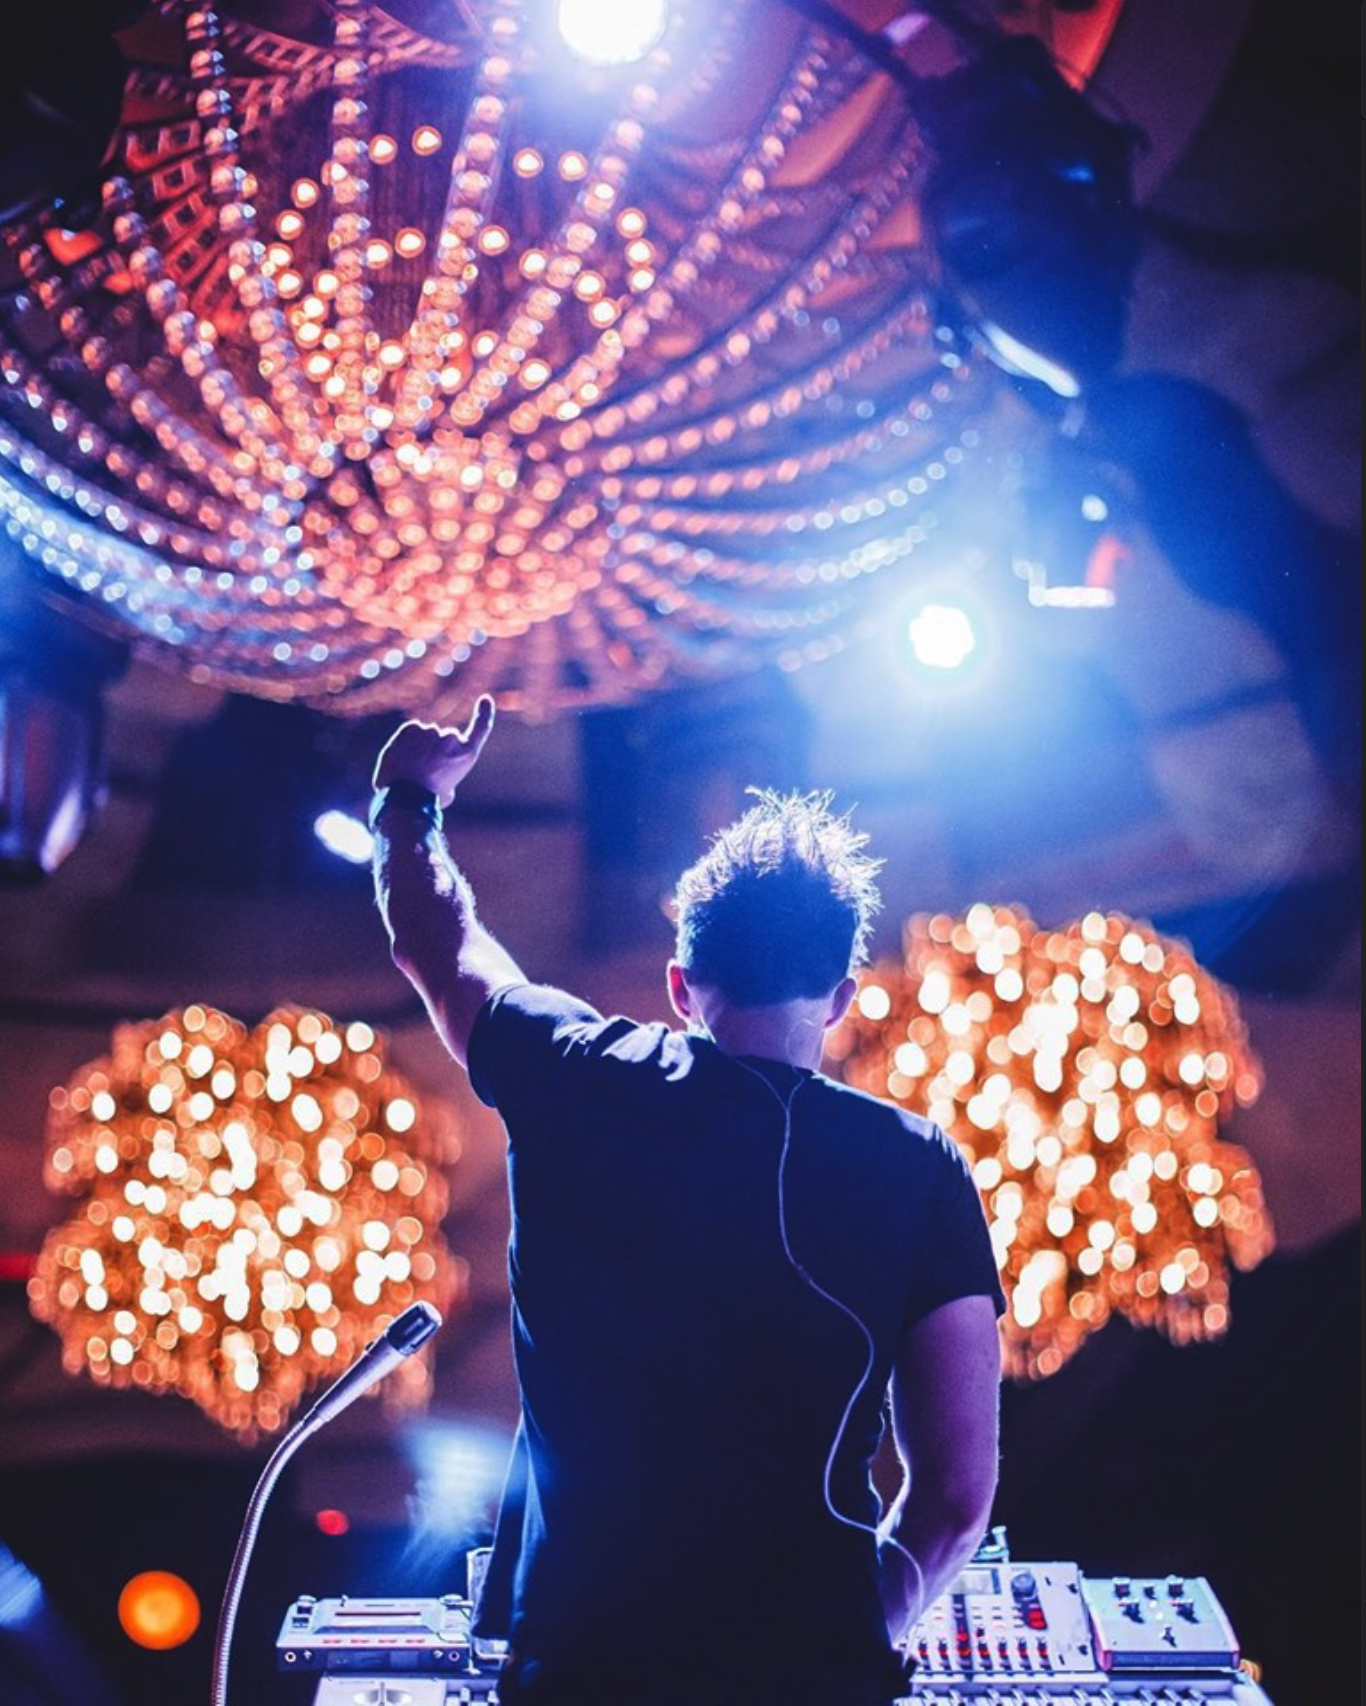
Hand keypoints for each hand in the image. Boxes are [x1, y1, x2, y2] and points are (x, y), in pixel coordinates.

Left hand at [372, 696, 495, 809]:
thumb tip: (440, 776)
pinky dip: (405, 743)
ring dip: (418, 748)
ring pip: (425, 736)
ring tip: (411, 769)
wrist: (406, 797)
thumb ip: (447, 776)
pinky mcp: (412, 728)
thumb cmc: (428, 801)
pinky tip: (403, 759)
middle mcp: (452, 739)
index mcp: (467, 754)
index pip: (481, 727)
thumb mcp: (447, 792)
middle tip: (424, 772)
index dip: (485, 713)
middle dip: (435, 751)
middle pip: (444, 739)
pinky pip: (411, 732)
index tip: (485, 700)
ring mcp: (432, 731)